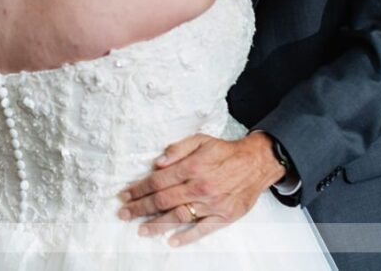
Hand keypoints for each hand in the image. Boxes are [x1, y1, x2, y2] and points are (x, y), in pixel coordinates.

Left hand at [119, 132, 283, 245]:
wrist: (256, 163)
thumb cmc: (225, 151)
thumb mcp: (200, 140)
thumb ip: (177, 150)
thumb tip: (157, 163)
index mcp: (193, 167)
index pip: (158, 181)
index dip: (139, 188)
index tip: (125, 194)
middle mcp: (200, 187)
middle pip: (163, 200)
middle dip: (140, 207)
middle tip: (124, 213)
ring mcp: (212, 204)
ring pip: (178, 217)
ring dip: (156, 224)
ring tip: (140, 229)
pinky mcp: (224, 216)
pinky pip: (202, 230)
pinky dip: (186, 237)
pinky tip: (171, 241)